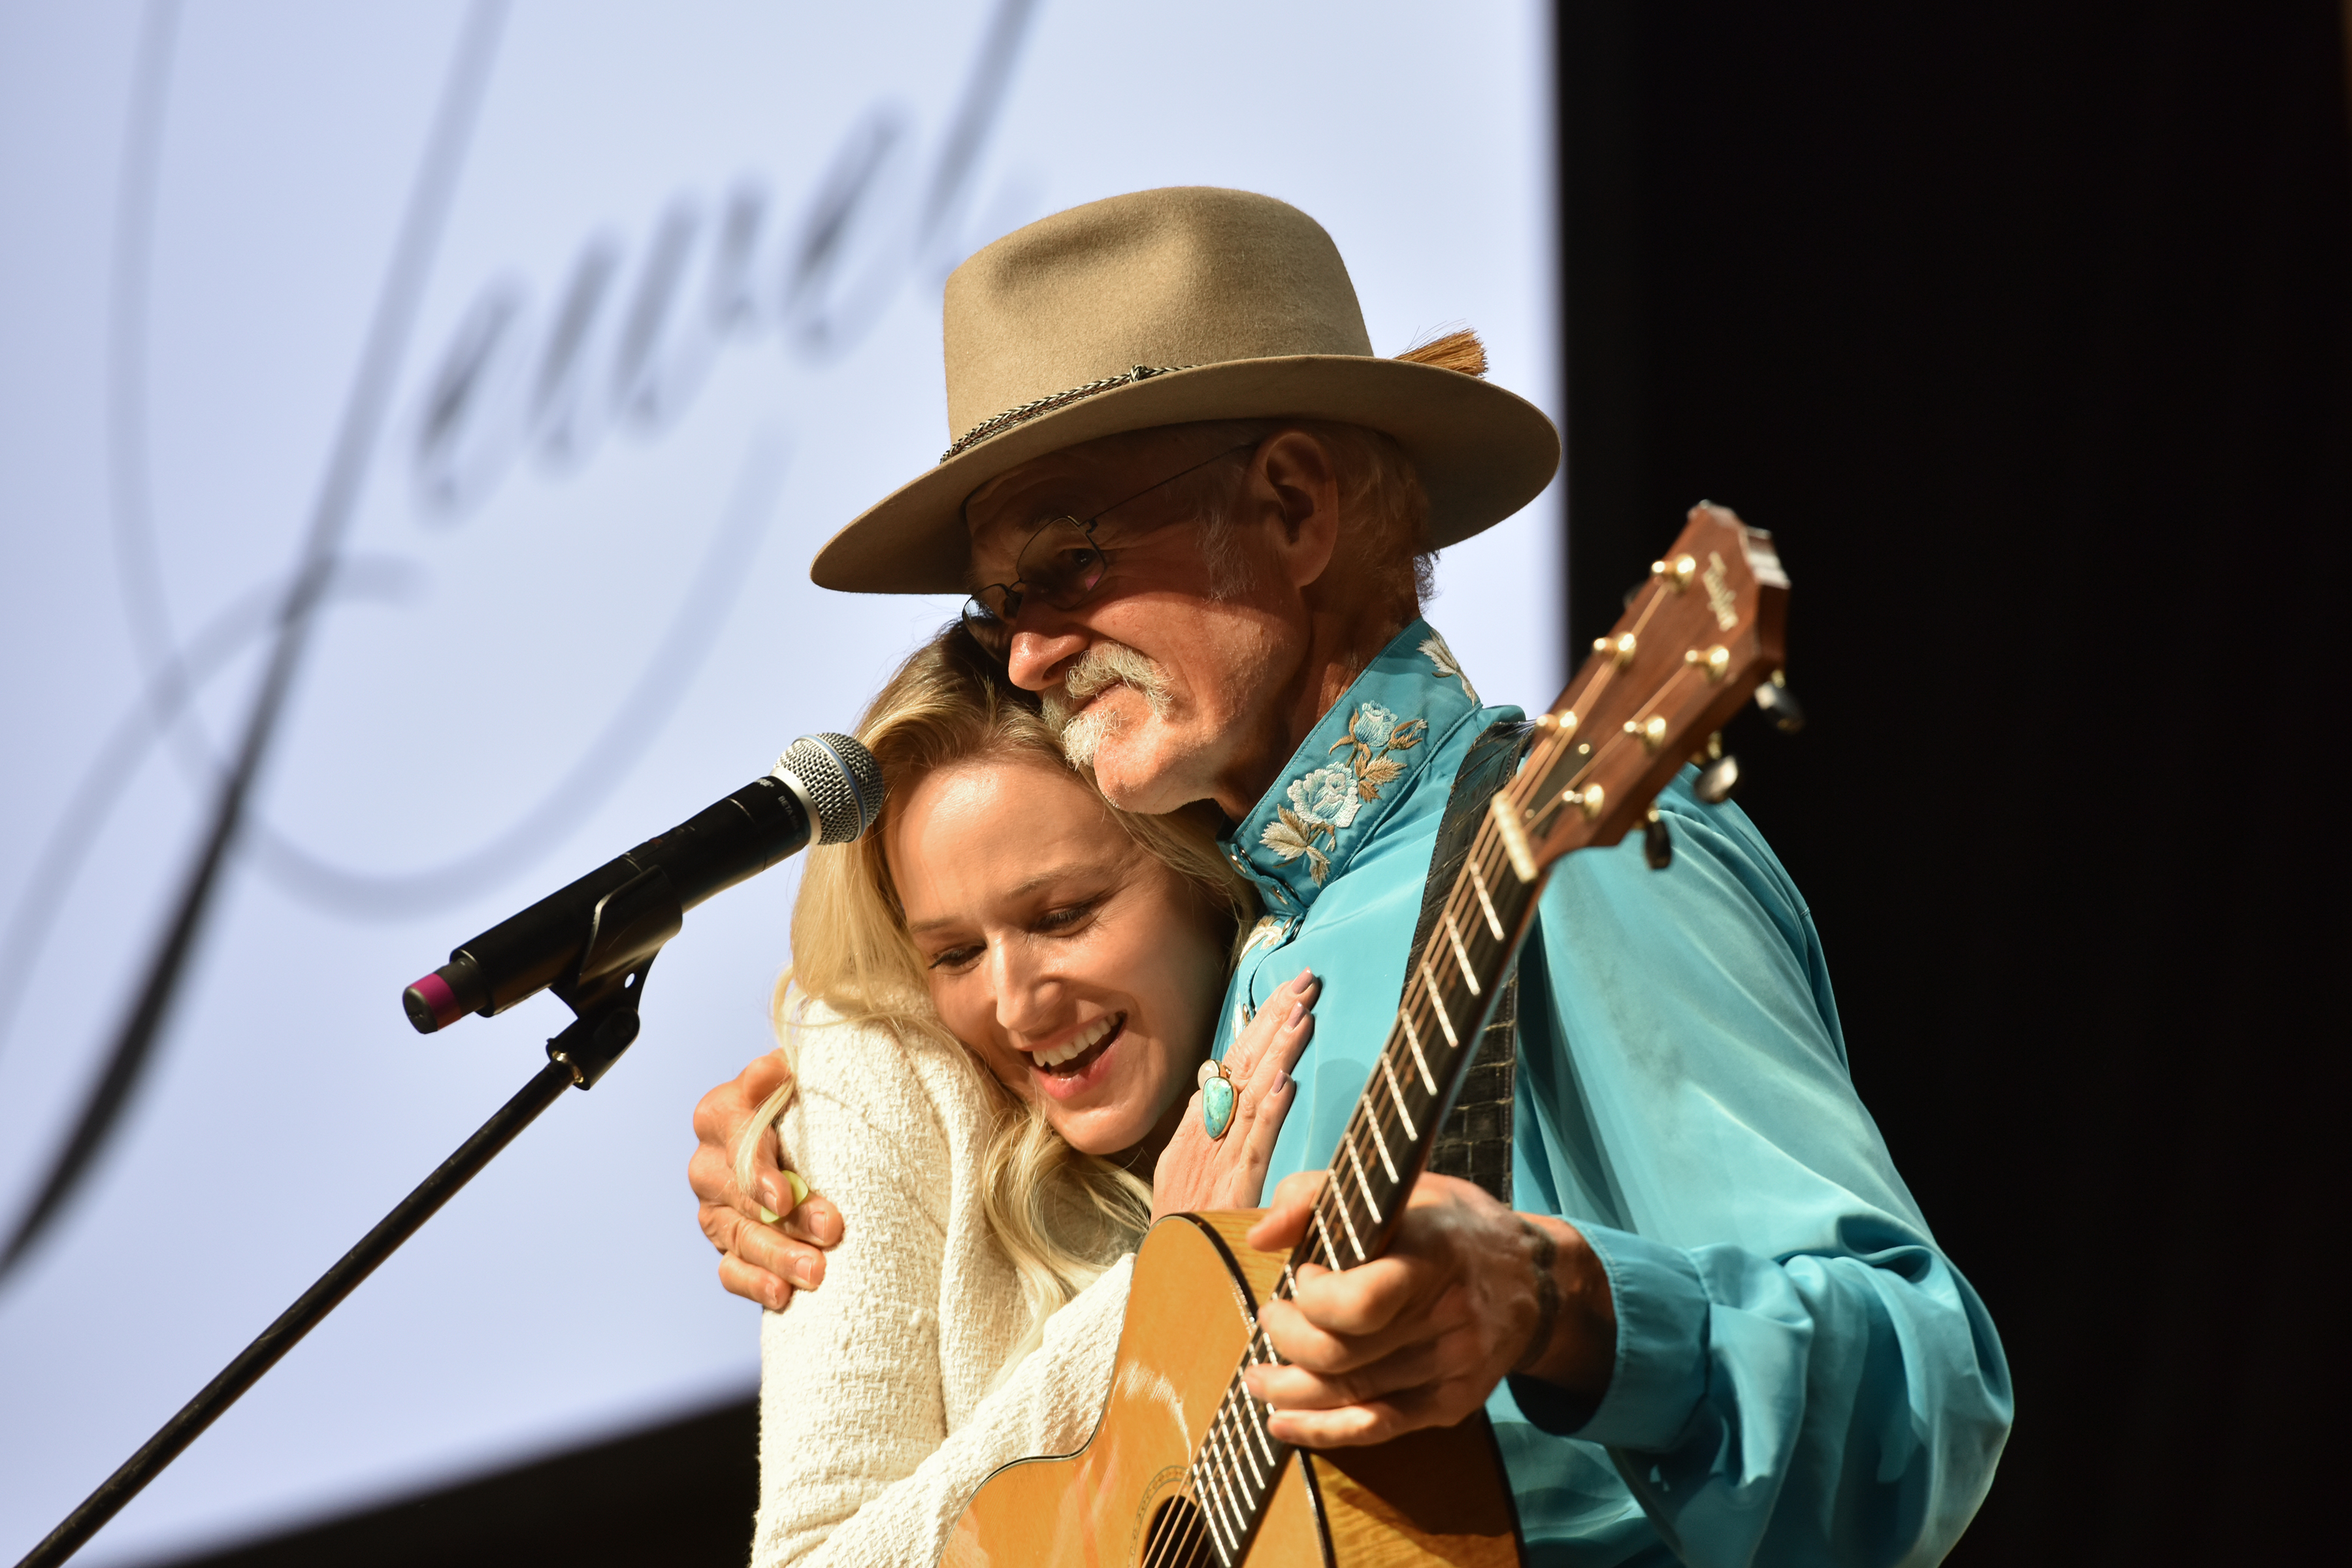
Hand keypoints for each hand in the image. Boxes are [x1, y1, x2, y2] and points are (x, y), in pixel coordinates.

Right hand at [689, 1051, 843, 1310]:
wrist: (801, 1138)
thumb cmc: (804, 1104)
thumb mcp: (796, 1081)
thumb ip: (778, 1076)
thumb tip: (777, 1067)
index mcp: (722, 1113)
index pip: (731, 1135)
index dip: (756, 1167)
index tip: (783, 1197)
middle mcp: (710, 1162)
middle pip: (738, 1193)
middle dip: (784, 1218)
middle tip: (828, 1230)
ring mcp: (715, 1207)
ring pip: (738, 1235)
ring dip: (777, 1256)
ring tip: (815, 1272)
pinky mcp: (726, 1243)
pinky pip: (731, 1269)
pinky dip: (755, 1284)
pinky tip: (783, 1296)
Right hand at [1151, 973, 1317, 1220]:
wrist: (1163, 1283)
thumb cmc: (1182, 1235)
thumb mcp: (1185, 1175)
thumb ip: (1200, 1128)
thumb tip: (1210, 1080)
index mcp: (1196, 1132)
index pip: (1232, 1066)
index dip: (1260, 1027)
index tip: (1289, 994)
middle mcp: (1204, 1139)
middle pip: (1241, 1068)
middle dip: (1273, 1021)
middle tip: (1304, 981)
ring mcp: (1216, 1164)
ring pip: (1251, 1097)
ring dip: (1277, 1052)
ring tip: (1302, 1013)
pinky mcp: (1231, 1195)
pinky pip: (1253, 1149)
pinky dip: (1268, 1113)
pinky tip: (1286, 1082)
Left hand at [1241, 1170, 1615, 1446]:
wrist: (1533, 1279)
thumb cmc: (1449, 1225)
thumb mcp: (1394, 1185)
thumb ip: (1315, 1196)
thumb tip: (1260, 1237)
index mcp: (1433, 1255)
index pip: (1362, 1302)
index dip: (1314, 1298)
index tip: (1303, 1274)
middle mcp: (1448, 1317)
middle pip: (1344, 1356)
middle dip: (1288, 1342)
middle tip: (1270, 1318)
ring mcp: (1454, 1367)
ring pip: (1353, 1396)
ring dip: (1290, 1392)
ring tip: (1258, 1378)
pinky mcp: (1454, 1403)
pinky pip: (1378, 1426)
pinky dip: (1324, 1430)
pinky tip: (1285, 1423)